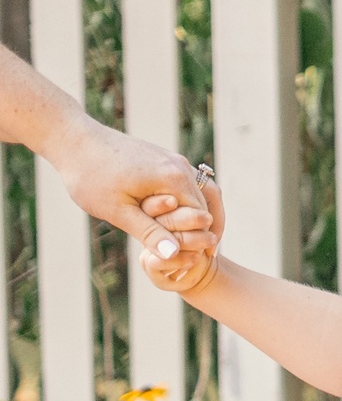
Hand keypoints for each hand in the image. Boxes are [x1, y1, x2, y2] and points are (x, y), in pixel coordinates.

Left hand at [63, 122, 218, 281]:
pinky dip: (189, 202)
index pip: (203, 216)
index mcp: (174, 179)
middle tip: (205, 254)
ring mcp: (173, 159)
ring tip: (196, 237)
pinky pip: (186, 183)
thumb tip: (174, 254)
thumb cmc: (91, 176)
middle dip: (208, 228)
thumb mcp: (117, 211)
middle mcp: (180, 166)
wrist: (73, 140)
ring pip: (200, 191)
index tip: (199, 260)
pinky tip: (177, 216)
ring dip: (201, 214)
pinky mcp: (163, 158)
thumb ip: (149, 232)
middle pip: (208, 203)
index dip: (203, 240)